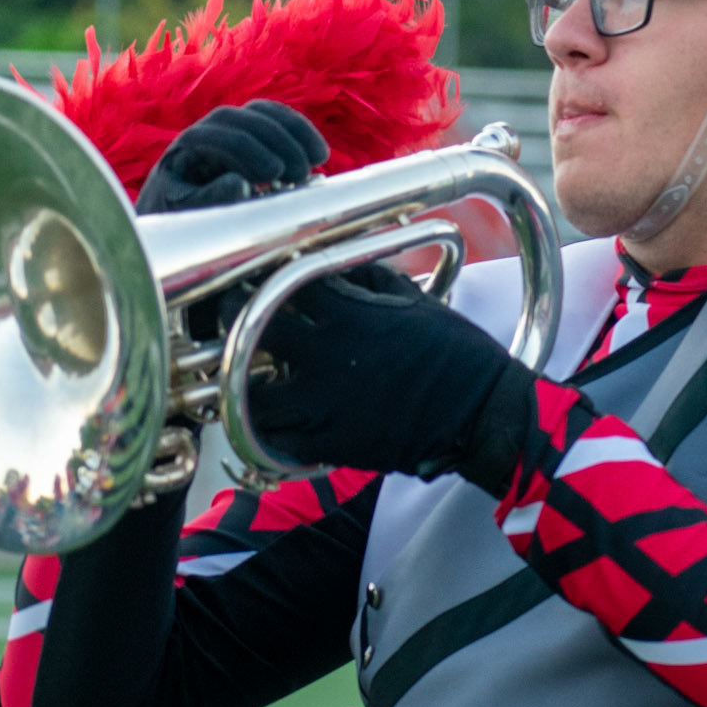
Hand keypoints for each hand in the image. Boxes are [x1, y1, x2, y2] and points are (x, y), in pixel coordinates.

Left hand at [136, 103, 328, 215]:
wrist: (183, 211)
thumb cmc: (184, 215)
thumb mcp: (189, 212)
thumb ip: (209, 199)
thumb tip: (240, 184)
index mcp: (187, 147)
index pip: (219, 136)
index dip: (248, 151)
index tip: (274, 174)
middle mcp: (209, 128)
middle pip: (245, 119)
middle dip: (276, 142)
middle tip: (299, 173)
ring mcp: (232, 125)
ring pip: (265, 113)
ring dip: (295, 132)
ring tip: (317, 160)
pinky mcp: (254, 130)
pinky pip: (279, 119)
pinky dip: (301, 132)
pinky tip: (319, 154)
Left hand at [251, 264, 535, 492]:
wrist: (478, 410)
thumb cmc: (452, 350)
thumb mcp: (413, 300)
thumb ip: (368, 278)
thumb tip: (339, 263)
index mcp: (348, 315)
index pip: (280, 287)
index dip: (256, 281)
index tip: (247, 280)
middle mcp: (328, 357)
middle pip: (250, 334)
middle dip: (231, 323)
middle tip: (228, 321)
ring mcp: (325, 404)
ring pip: (252, 397)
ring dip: (241, 385)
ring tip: (243, 378)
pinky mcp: (331, 443)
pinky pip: (278, 441)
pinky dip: (267, 431)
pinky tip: (271, 420)